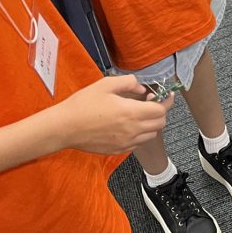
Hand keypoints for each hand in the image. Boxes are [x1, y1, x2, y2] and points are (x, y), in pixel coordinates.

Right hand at [55, 74, 169, 153]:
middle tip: (151, 103)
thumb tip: (141, 88)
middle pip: (160, 124)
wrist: (65, 127)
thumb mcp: (106, 84)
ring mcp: (125, 142)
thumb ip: (128, 82)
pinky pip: (138, 143)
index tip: (166, 95)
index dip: (166, 102)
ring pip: (151, 135)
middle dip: (160, 112)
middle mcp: (132, 130)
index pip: (161, 110)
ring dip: (151, 124)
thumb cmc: (83, 104)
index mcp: (131, 113)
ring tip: (140, 114)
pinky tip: (129, 125)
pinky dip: (140, 134)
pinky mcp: (118, 150)